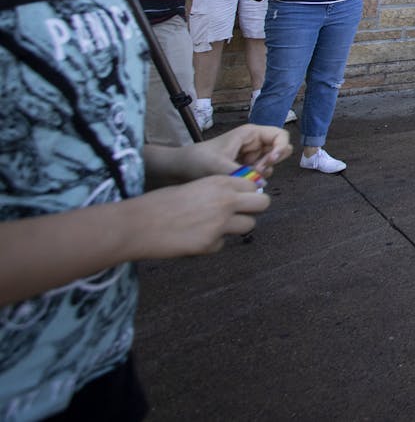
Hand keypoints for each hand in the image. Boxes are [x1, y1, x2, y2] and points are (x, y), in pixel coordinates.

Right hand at [129, 175, 272, 257]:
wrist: (138, 223)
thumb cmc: (161, 202)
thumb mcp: (195, 186)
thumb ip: (218, 192)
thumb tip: (237, 199)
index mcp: (220, 182)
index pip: (253, 185)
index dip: (247, 192)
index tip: (240, 198)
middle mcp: (226, 201)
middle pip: (263, 204)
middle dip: (254, 209)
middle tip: (240, 213)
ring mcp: (220, 223)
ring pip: (249, 225)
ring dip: (236, 227)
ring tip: (213, 227)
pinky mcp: (210, 244)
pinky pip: (222, 243)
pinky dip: (213, 243)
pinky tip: (194, 238)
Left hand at [202, 124, 292, 179]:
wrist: (181, 169)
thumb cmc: (198, 160)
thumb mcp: (219, 166)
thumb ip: (242, 174)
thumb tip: (262, 183)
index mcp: (251, 133)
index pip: (280, 135)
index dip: (280, 148)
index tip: (270, 162)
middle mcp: (254, 142)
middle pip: (280, 149)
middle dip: (272, 161)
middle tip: (257, 171)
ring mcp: (251, 155)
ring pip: (271, 163)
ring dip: (263, 172)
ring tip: (245, 176)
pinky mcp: (246, 167)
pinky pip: (261, 173)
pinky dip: (256, 178)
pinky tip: (241, 180)